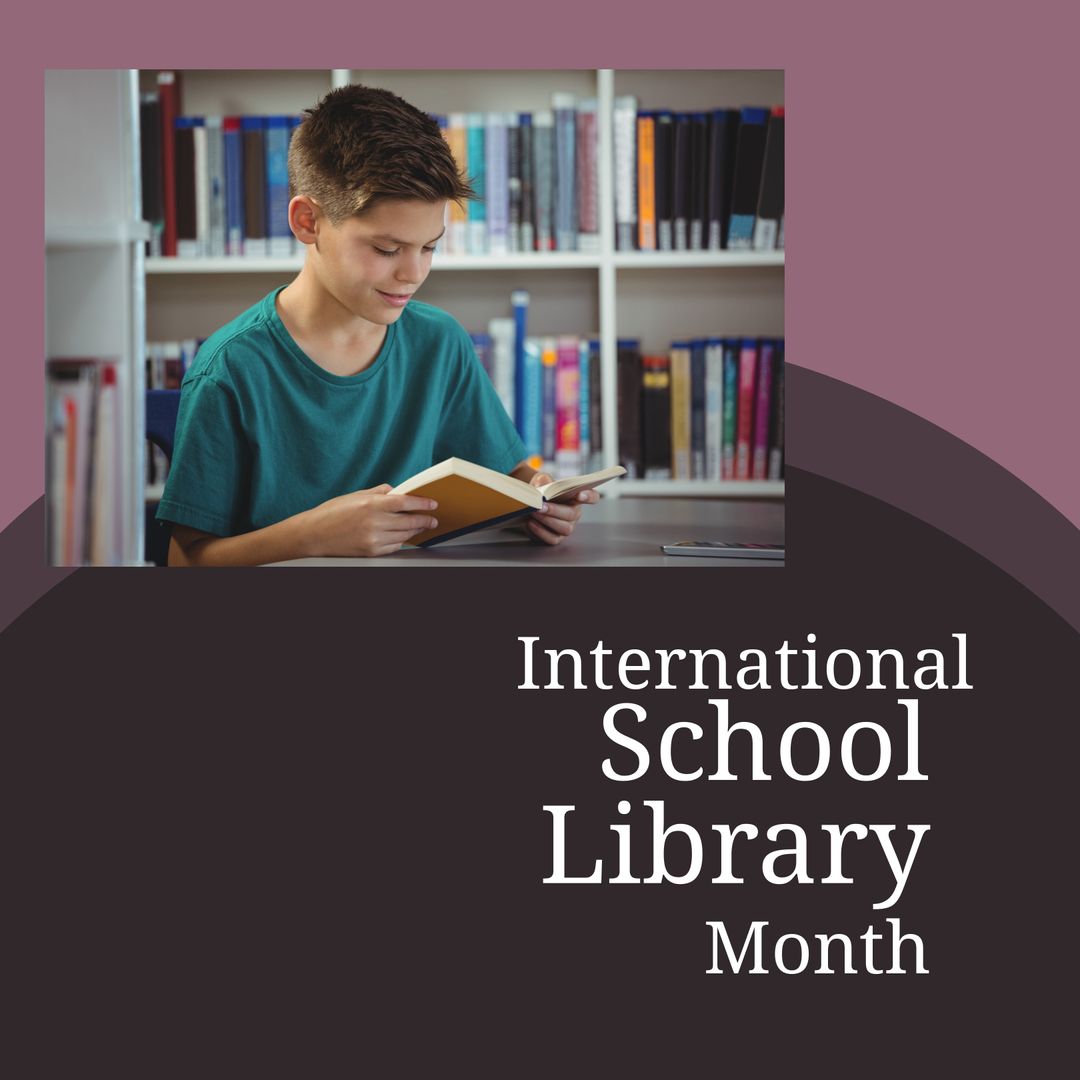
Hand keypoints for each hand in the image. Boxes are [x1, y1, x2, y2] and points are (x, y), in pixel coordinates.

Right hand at [306, 484, 438, 556]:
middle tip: (432, 519)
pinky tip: (403, 537)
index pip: (405, 503)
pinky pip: (394, 547)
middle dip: (424, 520)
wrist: (313, 535)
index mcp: (371, 504)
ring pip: (404, 535)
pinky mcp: (371, 552)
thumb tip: (396, 491)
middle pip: (409, 521)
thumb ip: (378, 492)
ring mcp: (373, 539)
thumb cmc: (331, 513)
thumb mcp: (355, 495)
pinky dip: (400, 541)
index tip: (432, 504)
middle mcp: (374, 522)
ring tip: (420, 527)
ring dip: (415, 531)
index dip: (422, 503)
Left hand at [524, 473, 599, 545]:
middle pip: (572, 514)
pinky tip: (531, 523)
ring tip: (534, 512)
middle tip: (540, 505)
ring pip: (565, 528)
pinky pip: (552, 538)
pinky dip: (541, 531)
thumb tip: (542, 484)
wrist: (529, 506)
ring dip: (548, 520)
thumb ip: (543, 479)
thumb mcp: (541, 481)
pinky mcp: (556, 538)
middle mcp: (574, 514)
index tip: (580, 494)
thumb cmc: (540, 493)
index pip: (592, 497)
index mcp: (576, 498)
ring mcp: (566, 527)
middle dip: (555, 510)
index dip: (589, 496)